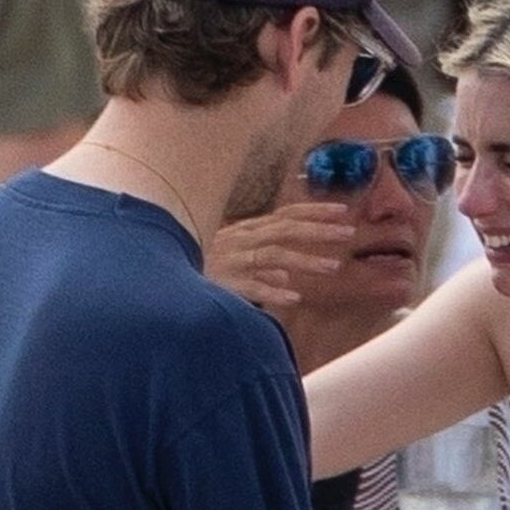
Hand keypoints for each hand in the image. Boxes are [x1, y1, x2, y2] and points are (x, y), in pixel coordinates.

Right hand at [207, 204, 354, 308]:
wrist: (161, 276)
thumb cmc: (199, 270)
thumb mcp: (232, 265)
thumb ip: (261, 273)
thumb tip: (285, 281)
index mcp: (248, 232)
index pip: (287, 215)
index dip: (315, 211)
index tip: (343, 211)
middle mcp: (243, 240)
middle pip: (286, 230)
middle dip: (318, 231)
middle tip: (349, 234)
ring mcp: (233, 260)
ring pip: (273, 255)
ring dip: (305, 261)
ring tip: (333, 268)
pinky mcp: (222, 282)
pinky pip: (249, 285)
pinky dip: (271, 290)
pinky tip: (294, 298)